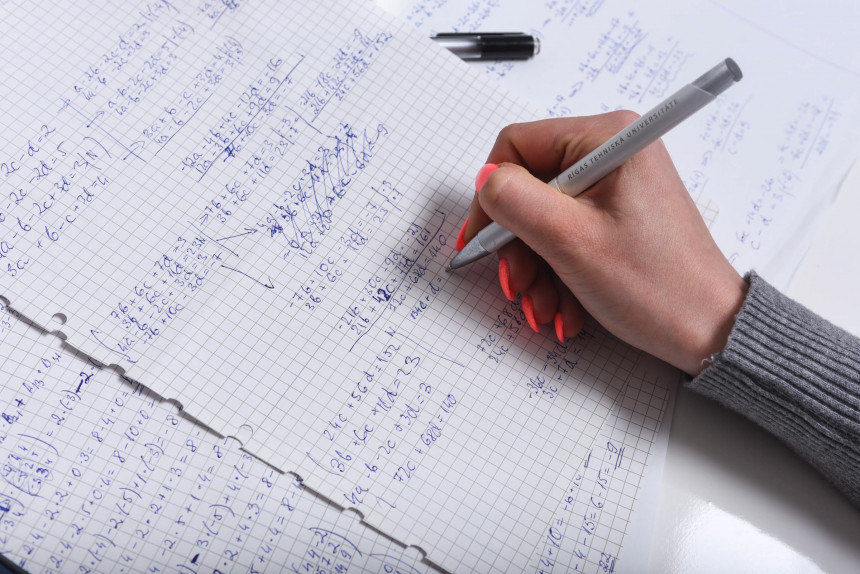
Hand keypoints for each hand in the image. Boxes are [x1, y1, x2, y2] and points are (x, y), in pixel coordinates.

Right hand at [458, 113, 747, 374]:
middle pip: (528, 188)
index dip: (491, 196)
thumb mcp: (571, 240)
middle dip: (518, 246)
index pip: (516, 146)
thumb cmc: (656, 285)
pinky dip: (557, 273)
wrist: (708, 330)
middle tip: (520, 287)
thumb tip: (485, 180)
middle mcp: (611, 152)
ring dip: (535, 269)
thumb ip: (515, 201)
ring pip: (543, 219)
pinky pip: (566, 235)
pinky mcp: (617, 215)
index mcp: (606, 138)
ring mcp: (615, 185)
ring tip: (547, 309)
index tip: (482, 243)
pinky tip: (564, 308)